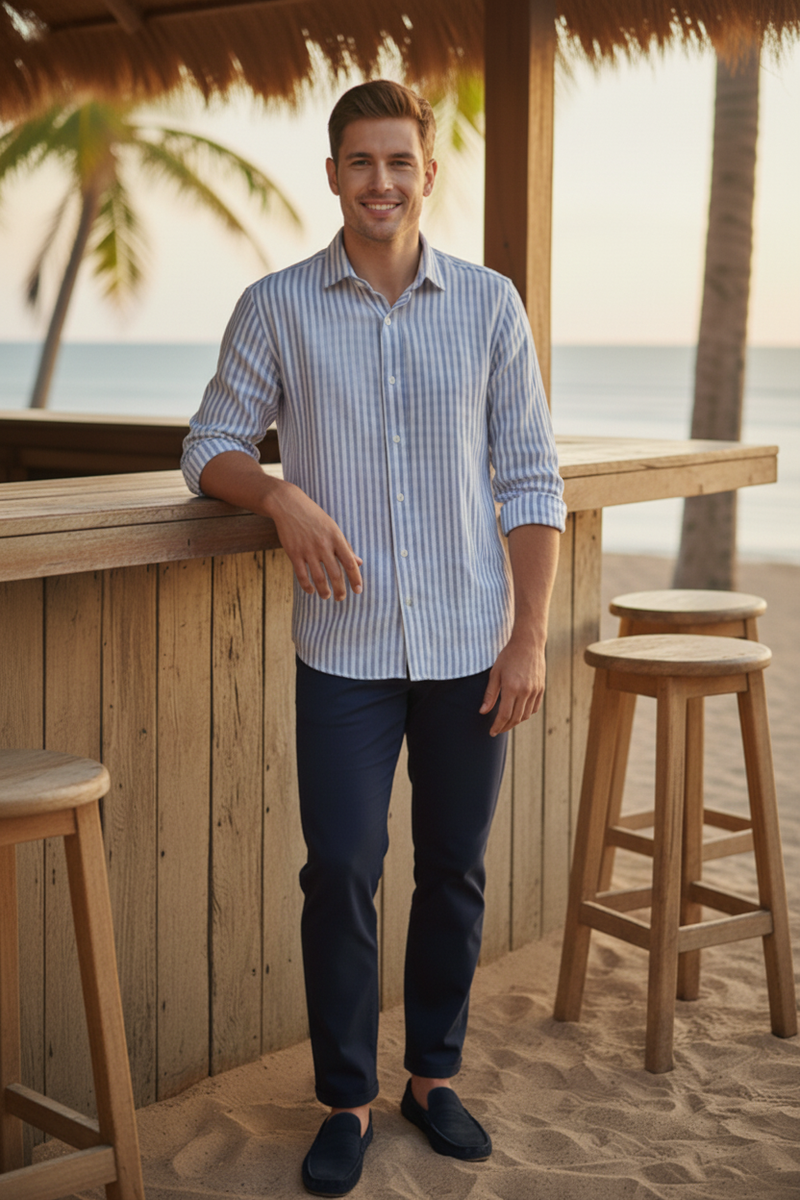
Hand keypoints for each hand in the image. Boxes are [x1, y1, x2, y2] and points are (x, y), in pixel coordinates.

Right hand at [266, 480, 362, 600]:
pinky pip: (302, 575)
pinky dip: (307, 586)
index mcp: (336, 538)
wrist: (289, 505)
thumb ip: (345, 547)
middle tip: (341, 598)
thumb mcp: (333, 528)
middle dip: (340, 590)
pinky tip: (311, 590)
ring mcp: (308, 550)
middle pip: (335, 574)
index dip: (356, 579)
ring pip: (319, 578)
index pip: (350, 563)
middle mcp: (323, 545)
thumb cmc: (314, 517)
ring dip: (324, 591)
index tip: (358, 590)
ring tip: (327, 596)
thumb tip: (359, 563)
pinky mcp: (294, 553)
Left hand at [479, 636, 545, 736]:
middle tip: (497, 730)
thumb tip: (483, 711)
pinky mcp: (541, 688)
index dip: (497, 726)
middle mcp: (525, 692)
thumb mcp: (495, 673)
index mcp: (512, 688)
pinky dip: (526, 714)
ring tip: (506, 722)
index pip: (504, 715)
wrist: (528, 644)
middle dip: (505, 727)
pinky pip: (534, 708)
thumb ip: (490, 694)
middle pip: (515, 718)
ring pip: (526, 715)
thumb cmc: (508, 656)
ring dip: (516, 722)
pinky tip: (518, 713)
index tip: (491, 732)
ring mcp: (535, 691)